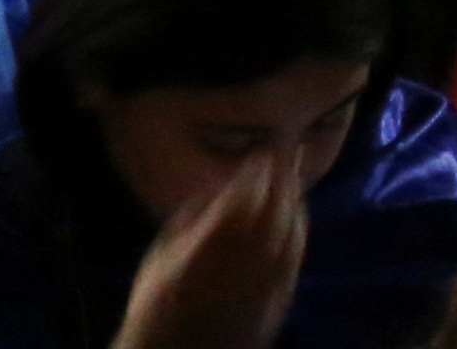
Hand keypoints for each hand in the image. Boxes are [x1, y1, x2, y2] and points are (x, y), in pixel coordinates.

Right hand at [112, 141, 306, 348]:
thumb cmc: (157, 308)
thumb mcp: (158, 260)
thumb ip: (188, 220)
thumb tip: (216, 186)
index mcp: (205, 252)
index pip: (241, 200)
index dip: (256, 172)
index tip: (262, 149)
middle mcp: (242, 263)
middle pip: (273, 209)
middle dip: (282, 175)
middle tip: (288, 148)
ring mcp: (266, 280)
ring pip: (290, 228)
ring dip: (293, 196)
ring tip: (292, 172)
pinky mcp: (281, 296)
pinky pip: (296, 252)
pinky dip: (299, 225)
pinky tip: (297, 210)